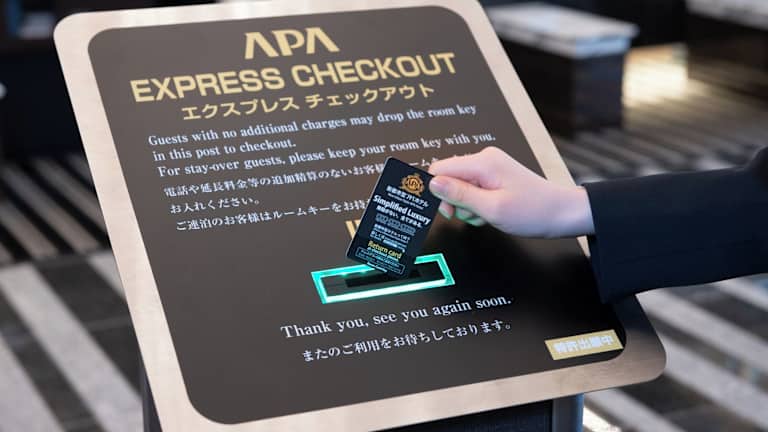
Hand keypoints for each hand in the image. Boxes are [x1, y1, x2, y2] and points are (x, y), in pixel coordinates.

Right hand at [428, 147, 594, 237]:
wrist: (561, 213)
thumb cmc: (533, 211)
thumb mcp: (492, 208)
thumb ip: (460, 195)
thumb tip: (432, 183)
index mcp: (483, 162)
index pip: (440, 168)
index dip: (437, 191)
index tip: (448, 210)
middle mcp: (485, 159)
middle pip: (449, 178)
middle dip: (454, 201)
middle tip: (471, 215)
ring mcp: (490, 167)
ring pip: (460, 186)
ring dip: (467, 206)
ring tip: (486, 215)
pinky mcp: (494, 176)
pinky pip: (472, 189)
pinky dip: (476, 204)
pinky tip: (490, 212)